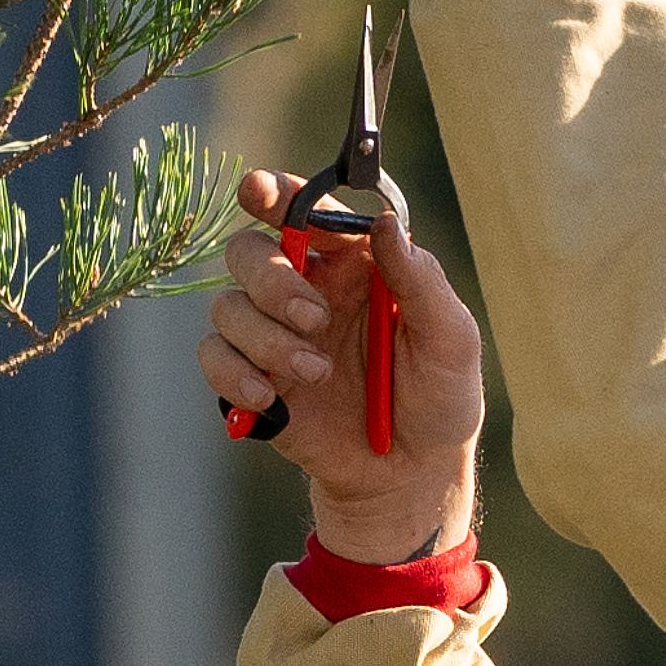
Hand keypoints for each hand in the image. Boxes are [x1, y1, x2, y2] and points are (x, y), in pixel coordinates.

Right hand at [200, 169, 484, 563]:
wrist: (411, 474)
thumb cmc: (439, 397)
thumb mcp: (451, 338)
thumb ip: (420, 280)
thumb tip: (386, 225)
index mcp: (354, 264)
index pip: (303, 212)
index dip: (274, 193)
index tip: (258, 192)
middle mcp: (307, 290)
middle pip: (250, 251)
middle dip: (273, 280)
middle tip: (316, 319)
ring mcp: (275, 335)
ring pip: (228, 305)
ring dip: (266, 337)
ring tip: (317, 373)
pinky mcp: (253, 380)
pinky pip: (214, 356)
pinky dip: (234, 373)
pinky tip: (272, 398)